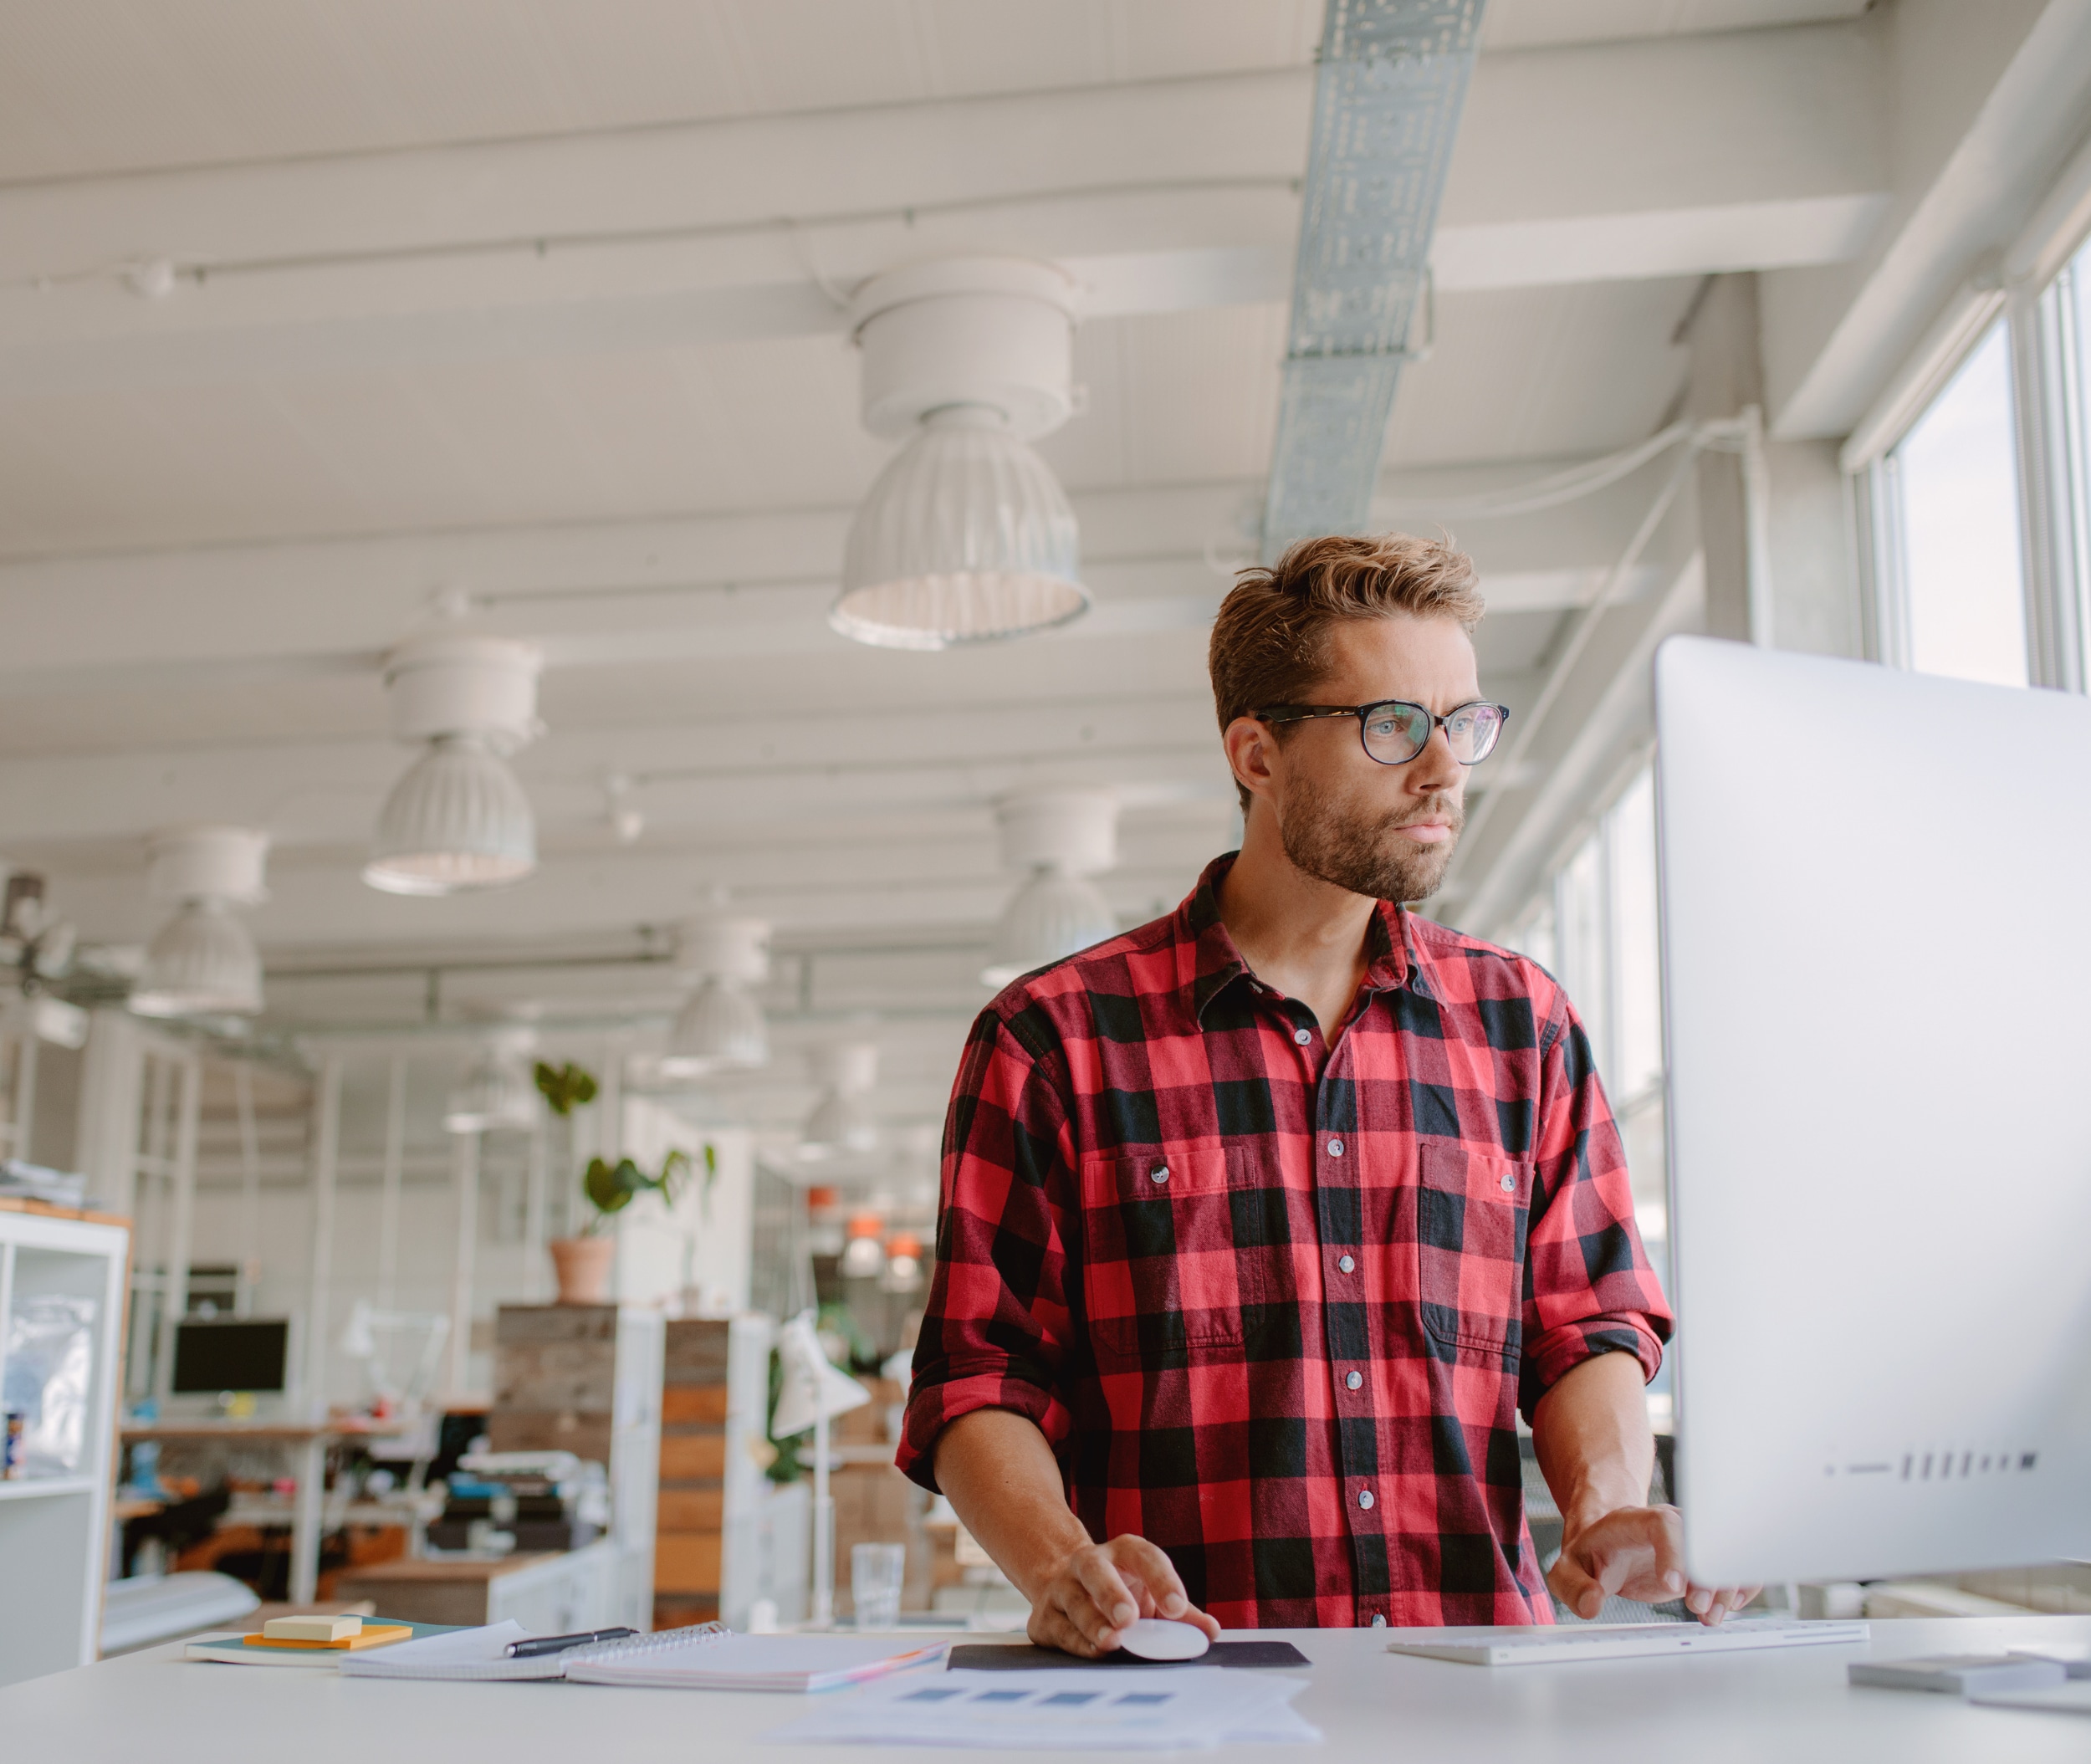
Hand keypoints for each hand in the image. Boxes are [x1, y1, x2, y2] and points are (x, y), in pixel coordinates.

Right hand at [1025, 1533, 1222, 1657]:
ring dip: (1093, 1623)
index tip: (1177, 1607)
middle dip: (1111, 1592)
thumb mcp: (1153, 1595)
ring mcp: (1062, 1587)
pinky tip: (1094, 1651)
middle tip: (1129, 1618)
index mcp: (1123, 1552)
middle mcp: (1088, 1562)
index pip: (1144, 1556)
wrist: (1063, 1584)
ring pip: (1074, 1601)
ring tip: (1111, 1641)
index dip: (1162, 1579)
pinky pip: (1060, 1629)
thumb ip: (1182, 1614)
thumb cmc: (1122, 1592)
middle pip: (1096, 1569)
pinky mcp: (1044, 1616)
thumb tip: (1211, 1631)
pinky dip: (1078, 1642)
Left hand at [1547, 1503, 1759, 1627]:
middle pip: (1701, 1537)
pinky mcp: (1705, 1559)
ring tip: (1711, 1617)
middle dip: (1707, 1574)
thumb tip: (1591, 1604)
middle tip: (1699, 1608)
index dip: (1674, 1552)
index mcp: (1634, 1521)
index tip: (1674, 1585)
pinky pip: (1734, 1564)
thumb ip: (1573, 1587)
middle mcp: (1670, 1525)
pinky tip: (1728, 1608)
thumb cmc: (1591, 1556)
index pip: (1663, 1525)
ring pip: (1724, 1550)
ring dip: (1727, 1585)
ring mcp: (1691, 1540)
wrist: (1610, 1544)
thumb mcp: (1569, 1570)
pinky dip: (1740, 1585)